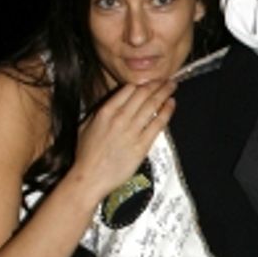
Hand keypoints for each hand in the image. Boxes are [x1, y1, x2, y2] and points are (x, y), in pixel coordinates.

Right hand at [72, 79, 177, 204]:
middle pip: (143, 94)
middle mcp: (120, 118)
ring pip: (152, 105)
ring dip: (164, 93)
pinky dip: (166, 112)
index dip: (141, 83)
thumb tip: (112, 104)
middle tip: (166, 79)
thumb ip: (100, 112)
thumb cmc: (85, 155)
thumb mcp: (85, 126)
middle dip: (156, 84)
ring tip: (172, 86)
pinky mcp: (141, 145)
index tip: (149, 81)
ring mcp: (132, 131)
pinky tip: (172, 104)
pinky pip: (157, 124)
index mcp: (105, 111)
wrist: (90, 177)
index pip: (128, 89)